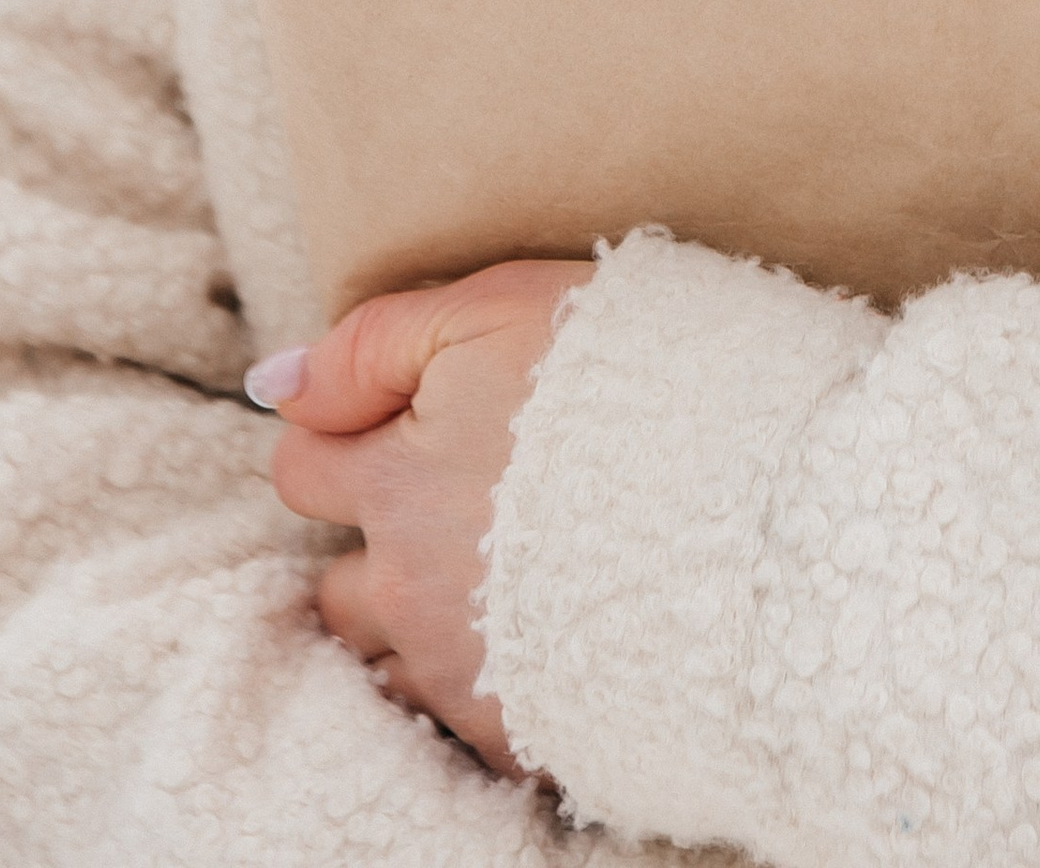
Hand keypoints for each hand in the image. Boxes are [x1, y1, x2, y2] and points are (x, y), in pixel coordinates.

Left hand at [258, 257, 592, 772]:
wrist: (765, 506)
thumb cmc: (641, 381)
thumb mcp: (504, 308)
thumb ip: (378, 341)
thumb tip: (274, 383)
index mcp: (397, 482)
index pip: (303, 469)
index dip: (351, 435)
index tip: (417, 422)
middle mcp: (411, 588)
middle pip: (339, 586)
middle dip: (381, 549)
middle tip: (466, 508)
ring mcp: (464, 670)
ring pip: (390, 664)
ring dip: (423, 627)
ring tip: (501, 582)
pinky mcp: (524, 731)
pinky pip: (463, 720)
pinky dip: (488, 681)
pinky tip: (545, 634)